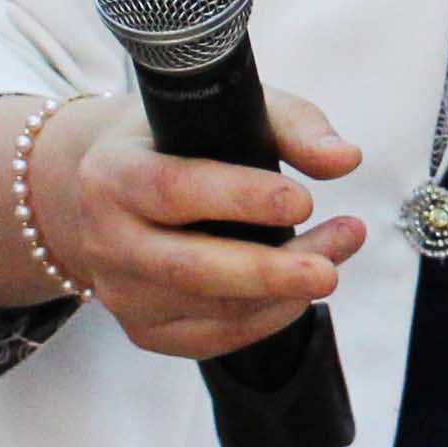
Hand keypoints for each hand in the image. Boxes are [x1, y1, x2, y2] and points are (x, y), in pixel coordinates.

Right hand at [38, 89, 369, 361]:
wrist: (102, 189)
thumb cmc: (175, 139)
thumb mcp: (222, 109)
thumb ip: (290, 125)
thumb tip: (345, 158)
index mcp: (113, 174)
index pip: (174, 190)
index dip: (240, 199)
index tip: (303, 201)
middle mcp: (107, 240)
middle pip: (189, 268)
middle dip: (267, 271)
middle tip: (329, 268)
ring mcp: (122, 293)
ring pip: (211, 309)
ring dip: (283, 292)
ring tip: (337, 259)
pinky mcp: (145, 330)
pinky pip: (215, 337)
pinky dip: (267, 319)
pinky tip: (301, 293)